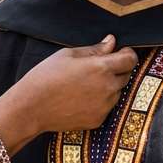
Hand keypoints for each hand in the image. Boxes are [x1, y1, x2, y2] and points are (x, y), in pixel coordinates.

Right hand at [0, 35, 138, 155]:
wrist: (31, 107)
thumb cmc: (46, 76)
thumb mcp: (67, 55)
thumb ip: (94, 49)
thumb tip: (111, 42)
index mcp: (101, 68)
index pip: (130, 59)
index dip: (127, 54)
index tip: (120, 53)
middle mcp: (108, 88)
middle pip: (126, 76)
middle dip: (117, 70)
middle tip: (95, 69)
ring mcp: (104, 106)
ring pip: (116, 92)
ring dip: (108, 87)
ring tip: (84, 86)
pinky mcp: (98, 120)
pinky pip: (106, 107)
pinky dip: (99, 102)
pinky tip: (80, 99)